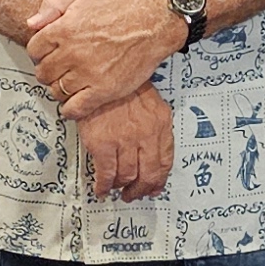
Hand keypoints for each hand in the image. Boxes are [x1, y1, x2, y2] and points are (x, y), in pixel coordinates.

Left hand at [26, 0, 179, 118]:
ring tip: (69, 84)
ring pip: (57, 91)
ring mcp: (87, 73)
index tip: (46, 56)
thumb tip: (32, 23)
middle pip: (43, 73)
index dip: (39, 54)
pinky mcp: (103, 90)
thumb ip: (53, 5)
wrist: (153, 22)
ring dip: (60, 90)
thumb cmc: (122, 9)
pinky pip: (76, 108)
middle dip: (48, 72)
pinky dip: (70, 110)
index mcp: (64, 29)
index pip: (34, 50)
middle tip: (58, 71)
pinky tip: (73, 104)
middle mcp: (72, 52)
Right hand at [77, 86, 175, 202]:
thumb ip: (154, 126)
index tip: (154, 187)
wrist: (98, 71)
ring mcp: (125, 140)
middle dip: (141, 189)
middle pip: (149, 174)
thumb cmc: (121, 85)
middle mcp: (146, 133)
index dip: (159, 180)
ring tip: (117, 189)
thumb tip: (153, 154)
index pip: (165, 161)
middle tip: (134, 194)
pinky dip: (104, 186)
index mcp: (161, 122)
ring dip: (122, 188)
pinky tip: (101, 188)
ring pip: (127, 177)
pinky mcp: (103, 144)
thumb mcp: (149, 101)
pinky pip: (106, 174)